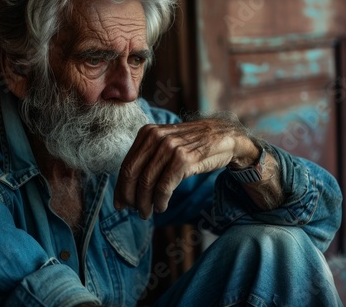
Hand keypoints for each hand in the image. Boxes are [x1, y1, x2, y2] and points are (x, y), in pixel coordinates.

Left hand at [114, 112, 257, 218]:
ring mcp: (170, 147)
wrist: (225, 137)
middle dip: (130, 197)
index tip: (120, 203)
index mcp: (147, 132)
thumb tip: (127, 185)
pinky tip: (161, 207)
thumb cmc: (193, 144)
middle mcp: (156, 137)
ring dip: (145, 203)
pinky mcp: (184, 160)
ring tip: (147, 213)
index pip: (127, 164)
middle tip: (133, 211)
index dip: (121, 187)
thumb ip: (148, 157)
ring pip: (147, 182)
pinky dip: (160, 201)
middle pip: (132, 174)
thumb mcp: (167, 142)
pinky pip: (164, 186)